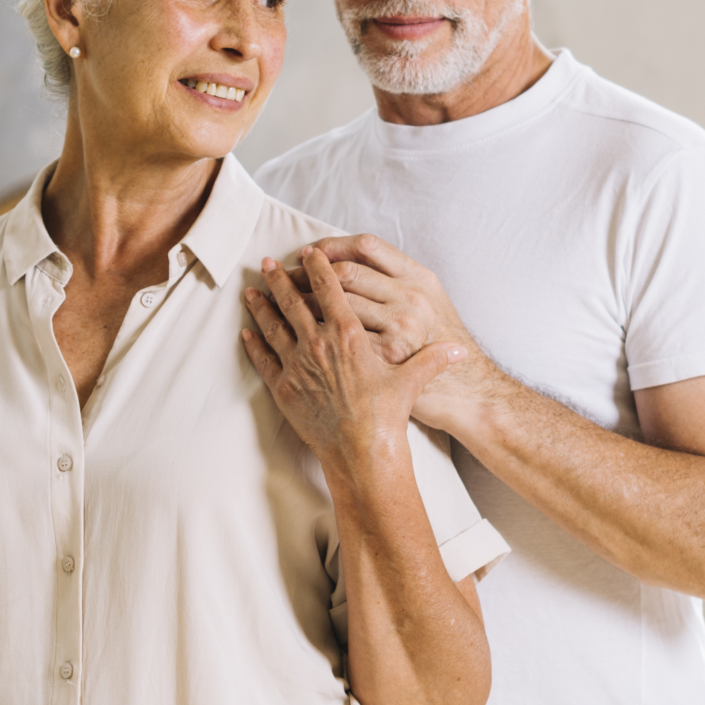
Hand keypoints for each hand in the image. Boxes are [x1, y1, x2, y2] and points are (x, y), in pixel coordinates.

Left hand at [243, 247, 462, 473]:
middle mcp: (317, 344)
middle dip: (279, 279)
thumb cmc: (386, 416)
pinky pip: (263, 359)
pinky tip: (246, 332)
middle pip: (292, 301)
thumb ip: (432, 360)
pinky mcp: (283, 388)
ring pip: (272, 326)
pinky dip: (253, 343)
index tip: (309, 253)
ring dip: (261, 306)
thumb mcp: (411, 381)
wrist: (360, 452)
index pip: (329, 288)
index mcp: (348, 334)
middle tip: (267, 263)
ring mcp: (296, 365)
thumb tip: (458, 350)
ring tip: (250, 291)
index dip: (318, 267)